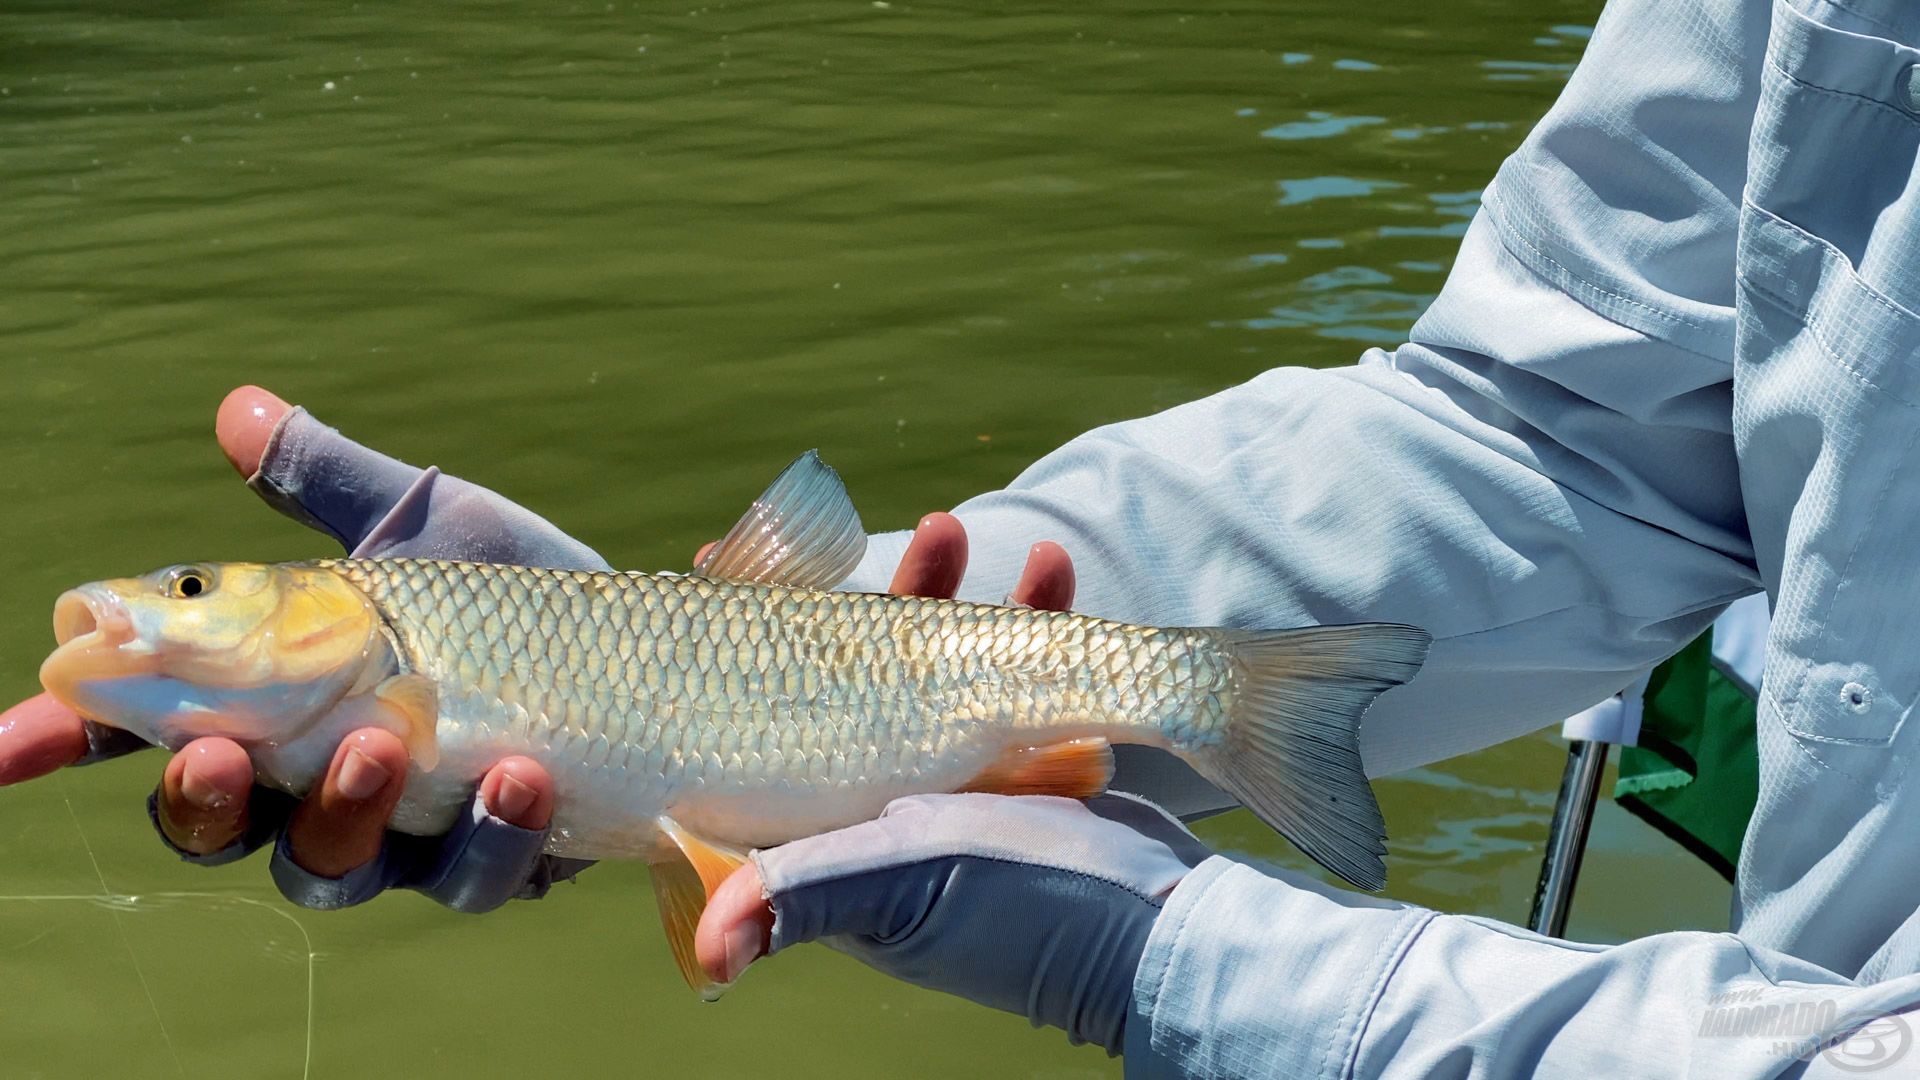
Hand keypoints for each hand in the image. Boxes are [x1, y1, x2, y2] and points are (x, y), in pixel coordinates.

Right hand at [0, 386, 593, 909]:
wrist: (645, 646)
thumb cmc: (512, 590)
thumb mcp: (419, 522)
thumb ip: (328, 483)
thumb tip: (239, 407)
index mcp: (274, 706)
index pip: (144, 731)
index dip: (64, 739)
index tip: (4, 747)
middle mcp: (318, 785)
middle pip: (222, 828)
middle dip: (211, 800)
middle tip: (231, 754)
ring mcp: (405, 834)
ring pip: (333, 868)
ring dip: (346, 817)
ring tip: (383, 749)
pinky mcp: (495, 860)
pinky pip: (474, 880)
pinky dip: (488, 837)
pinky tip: (520, 777)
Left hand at [691, 522, 1191, 1048]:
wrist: (1151, 938)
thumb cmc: (1014, 917)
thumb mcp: (892, 888)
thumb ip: (802, 891)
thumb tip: (708, 953)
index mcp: (834, 823)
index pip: (764, 723)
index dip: (746, 646)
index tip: (730, 564)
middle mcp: (888, 798)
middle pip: (863, 674)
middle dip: (891, 597)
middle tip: (934, 533)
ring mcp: (964, 782)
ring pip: (944, 664)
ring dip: (961, 595)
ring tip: (973, 535)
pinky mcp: (1031, 771)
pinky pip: (1018, 678)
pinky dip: (1033, 620)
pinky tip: (1050, 568)